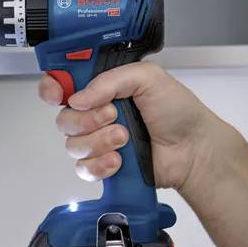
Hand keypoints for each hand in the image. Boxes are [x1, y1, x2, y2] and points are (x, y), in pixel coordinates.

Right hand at [38, 62, 234, 192]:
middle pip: (64, 118)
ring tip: (125, 139)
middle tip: (114, 116)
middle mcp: (96, 113)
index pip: (62, 84)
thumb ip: (111, 79)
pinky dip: (100, 165)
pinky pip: (83, 168)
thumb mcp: (148, 78)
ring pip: (73, 145)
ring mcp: (98, 140)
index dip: (53, 88)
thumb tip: (79, 97)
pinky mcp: (103, 166)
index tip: (59, 94)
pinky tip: (119, 161)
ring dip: (99, 142)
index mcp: (103, 87)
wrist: (194, 149)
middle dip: (87, 119)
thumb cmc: (178, 111)